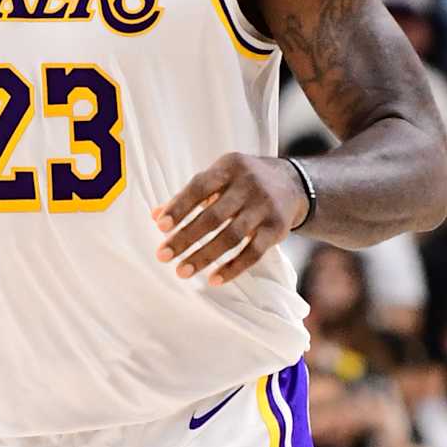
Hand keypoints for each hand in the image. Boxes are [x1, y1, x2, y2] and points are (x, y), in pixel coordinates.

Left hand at [154, 152, 308, 286]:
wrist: (292, 183)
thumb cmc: (242, 182)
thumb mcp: (219, 179)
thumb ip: (189, 196)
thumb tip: (155, 217)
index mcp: (229, 167)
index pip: (200, 186)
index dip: (180, 207)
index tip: (161, 227)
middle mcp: (249, 184)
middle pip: (213, 216)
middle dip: (186, 238)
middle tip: (163, 256)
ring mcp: (265, 207)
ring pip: (231, 237)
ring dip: (204, 257)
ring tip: (182, 271)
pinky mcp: (277, 229)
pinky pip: (253, 253)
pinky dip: (233, 268)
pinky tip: (213, 280)